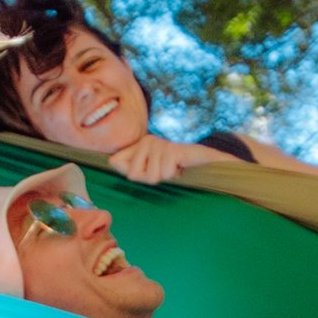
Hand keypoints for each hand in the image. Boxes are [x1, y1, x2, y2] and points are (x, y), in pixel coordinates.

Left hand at [106, 131, 223, 185]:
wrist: (205, 160)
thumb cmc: (177, 166)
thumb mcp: (154, 168)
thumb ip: (132, 166)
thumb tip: (112, 162)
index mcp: (140, 143)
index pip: (116, 163)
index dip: (132, 173)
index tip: (150, 169)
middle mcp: (147, 140)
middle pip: (133, 175)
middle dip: (151, 178)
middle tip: (166, 169)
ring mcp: (159, 143)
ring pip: (151, 176)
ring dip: (166, 176)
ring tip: (175, 167)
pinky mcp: (171, 149)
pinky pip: (165, 173)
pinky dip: (174, 174)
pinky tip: (181, 165)